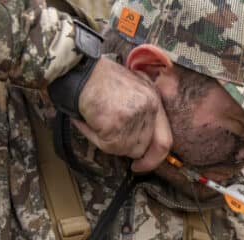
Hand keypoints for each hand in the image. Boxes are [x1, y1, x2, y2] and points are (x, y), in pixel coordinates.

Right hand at [72, 57, 171, 171]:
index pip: (165, 140)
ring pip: (124, 150)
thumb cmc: (99, 79)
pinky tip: (89, 120)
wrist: (78, 69)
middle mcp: (149, 108)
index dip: (154, 159)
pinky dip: (94, 137)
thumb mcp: (132, 87)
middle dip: (124, 146)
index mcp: (155, 100)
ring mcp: (134, 117)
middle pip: (141, 148)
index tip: (141, 165)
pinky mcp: (116, 125)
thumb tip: (144, 142)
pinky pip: (107, 146)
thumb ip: (143, 110)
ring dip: (108, 141)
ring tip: (98, 120)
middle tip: (109, 136)